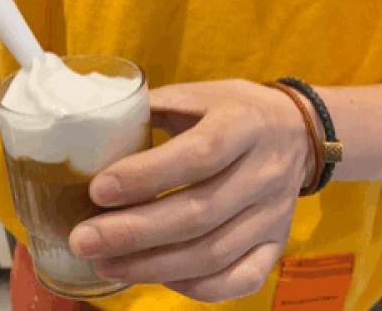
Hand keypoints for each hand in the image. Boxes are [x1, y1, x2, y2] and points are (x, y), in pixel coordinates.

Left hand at [69, 79, 315, 301]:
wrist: (297, 131)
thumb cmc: (231, 110)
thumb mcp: (197, 94)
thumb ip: (150, 109)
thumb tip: (89, 130)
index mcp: (244, 124)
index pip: (199, 155)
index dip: (147, 176)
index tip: (97, 190)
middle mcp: (265, 172)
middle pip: (200, 213)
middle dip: (135, 233)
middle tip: (84, 240)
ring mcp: (275, 214)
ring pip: (214, 253)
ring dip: (153, 266)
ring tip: (104, 263)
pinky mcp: (278, 243)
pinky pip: (241, 279)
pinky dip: (196, 287)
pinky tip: (156, 278)